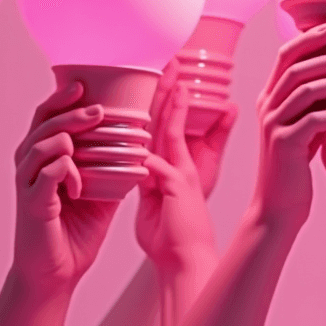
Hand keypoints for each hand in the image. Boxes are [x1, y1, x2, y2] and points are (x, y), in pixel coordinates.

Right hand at [12, 82, 118, 297]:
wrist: (57, 273)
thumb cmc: (74, 231)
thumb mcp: (100, 190)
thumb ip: (110, 165)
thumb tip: (138, 143)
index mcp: (43, 157)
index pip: (47, 116)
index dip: (61, 97)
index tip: (83, 84)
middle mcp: (29, 165)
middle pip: (43, 123)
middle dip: (71, 112)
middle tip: (98, 110)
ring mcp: (27, 184)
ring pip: (42, 144)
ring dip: (68, 137)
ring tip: (87, 139)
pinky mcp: (31, 204)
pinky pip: (46, 175)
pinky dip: (66, 173)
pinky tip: (79, 185)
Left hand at [135, 77, 215, 267]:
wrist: (185, 263)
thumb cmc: (169, 239)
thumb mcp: (155, 204)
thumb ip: (150, 182)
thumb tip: (140, 168)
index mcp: (171, 168)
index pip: (163, 128)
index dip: (162, 102)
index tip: (160, 78)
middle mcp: (180, 165)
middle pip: (171, 121)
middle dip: (170, 90)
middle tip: (170, 62)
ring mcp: (180, 173)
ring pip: (171, 132)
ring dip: (171, 104)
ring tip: (173, 78)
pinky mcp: (178, 185)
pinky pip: (160, 158)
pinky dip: (153, 141)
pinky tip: (150, 122)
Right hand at [253, 23, 325, 229]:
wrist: (280, 206)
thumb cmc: (296, 164)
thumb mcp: (303, 124)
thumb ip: (313, 99)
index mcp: (270, 98)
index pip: (286, 55)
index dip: (309, 38)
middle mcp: (267, 106)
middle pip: (292, 65)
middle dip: (323, 52)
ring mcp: (273, 124)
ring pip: (303, 88)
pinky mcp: (285, 145)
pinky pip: (313, 119)